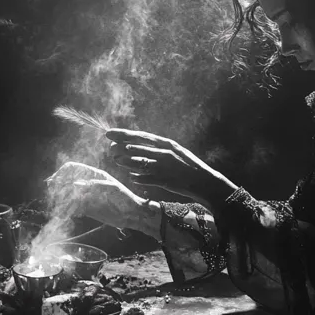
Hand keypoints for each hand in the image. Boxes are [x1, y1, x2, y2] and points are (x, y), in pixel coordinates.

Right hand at [45, 161, 145, 230]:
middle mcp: (87, 184)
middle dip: (58, 187)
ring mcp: (86, 196)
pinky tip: (69, 214)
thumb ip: (92, 186)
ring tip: (60, 207)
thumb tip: (73, 185)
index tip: (55, 182)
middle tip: (54, 196)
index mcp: (93, 174)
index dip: (62, 173)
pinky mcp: (86, 209)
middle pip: (66, 181)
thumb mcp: (109, 189)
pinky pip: (72, 208)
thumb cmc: (124, 198)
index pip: (72, 168)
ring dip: (61, 200)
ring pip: (67, 195)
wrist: (131, 214)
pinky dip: (67, 210)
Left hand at [106, 129, 236, 208]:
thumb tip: (137, 147)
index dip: (124, 134)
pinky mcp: (166, 181)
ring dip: (127, 162)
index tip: (109, 133)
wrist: (205, 181)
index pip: (141, 136)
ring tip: (116, 160)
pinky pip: (148, 179)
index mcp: (167, 143)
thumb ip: (157, 149)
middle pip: (138, 148)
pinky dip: (139, 178)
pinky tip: (132, 177)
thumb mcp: (174, 152)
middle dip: (121, 146)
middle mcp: (165, 153)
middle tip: (110, 146)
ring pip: (140, 163)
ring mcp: (165, 167)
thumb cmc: (188, 166)